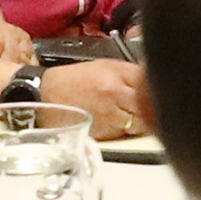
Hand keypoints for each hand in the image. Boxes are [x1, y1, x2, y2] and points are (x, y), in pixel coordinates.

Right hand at [37, 57, 151, 136]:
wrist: (44, 96)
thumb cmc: (72, 81)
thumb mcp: (102, 66)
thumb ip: (128, 73)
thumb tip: (149, 81)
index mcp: (117, 72)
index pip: (150, 80)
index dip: (155, 86)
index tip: (156, 91)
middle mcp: (117, 92)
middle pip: (150, 102)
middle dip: (151, 105)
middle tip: (149, 105)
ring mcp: (112, 113)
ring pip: (141, 121)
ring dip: (141, 120)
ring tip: (130, 115)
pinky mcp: (106, 131)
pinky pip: (127, 133)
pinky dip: (127, 131)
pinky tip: (118, 123)